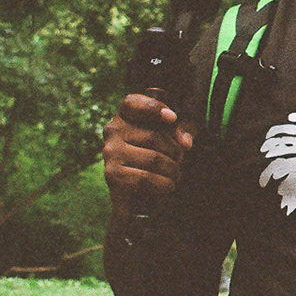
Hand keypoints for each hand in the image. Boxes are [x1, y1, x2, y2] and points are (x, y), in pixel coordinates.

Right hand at [103, 94, 192, 208]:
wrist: (142, 192)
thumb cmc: (162, 156)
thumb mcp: (177, 136)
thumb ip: (184, 130)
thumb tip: (185, 143)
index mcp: (127, 115)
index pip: (132, 102)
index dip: (153, 107)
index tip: (173, 118)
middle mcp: (113, 130)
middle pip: (154, 136)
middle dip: (176, 152)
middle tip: (180, 161)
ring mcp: (110, 152)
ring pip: (153, 159)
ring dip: (173, 171)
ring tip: (176, 175)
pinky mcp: (112, 174)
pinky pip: (145, 178)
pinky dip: (163, 184)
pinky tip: (167, 186)